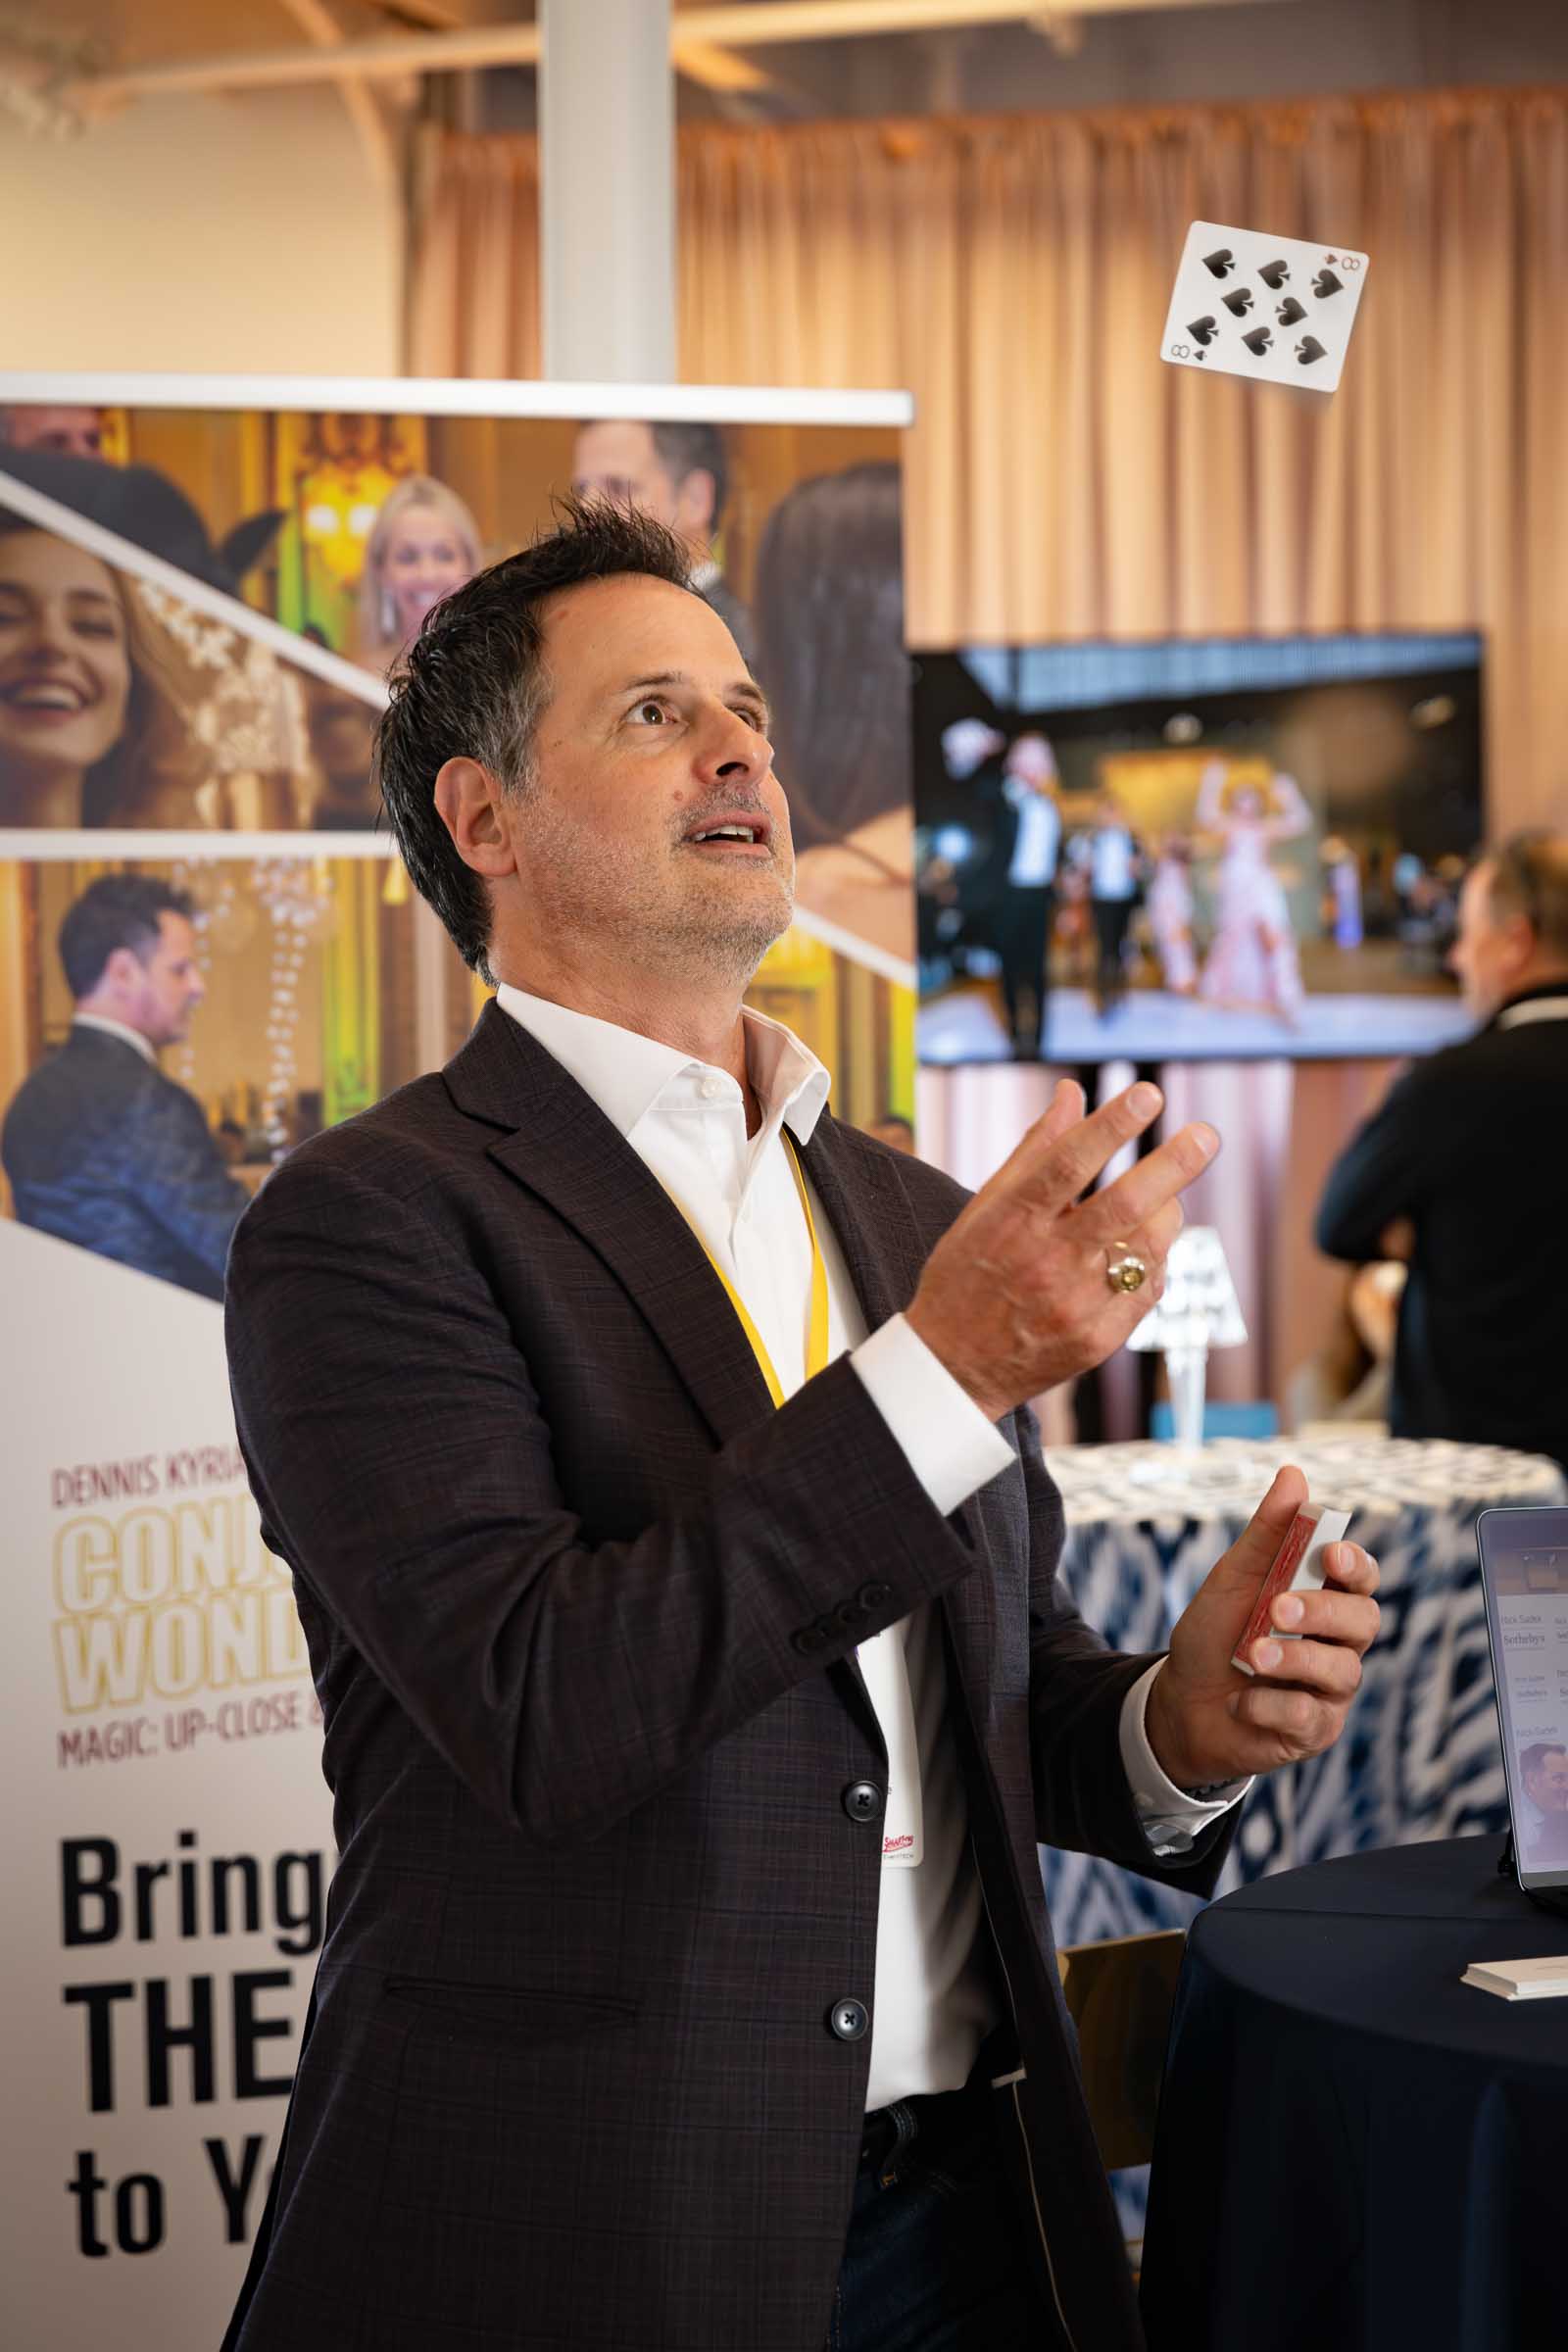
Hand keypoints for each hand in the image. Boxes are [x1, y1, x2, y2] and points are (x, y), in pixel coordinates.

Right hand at [905, 1079, 1217, 1421]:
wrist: (953, 1367)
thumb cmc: (966, 1275)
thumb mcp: (983, 1208)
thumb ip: (1034, 1150)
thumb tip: (1072, 1092)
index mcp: (1012, 1222)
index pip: (1068, 1163)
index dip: (1112, 1126)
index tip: (1149, 1093)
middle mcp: (1045, 1262)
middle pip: (1122, 1206)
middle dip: (1171, 1166)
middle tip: (1205, 1136)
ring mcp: (1074, 1305)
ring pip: (1146, 1248)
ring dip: (1167, 1213)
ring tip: (1166, 1198)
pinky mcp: (1096, 1339)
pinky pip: (1147, 1289)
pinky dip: (1155, 1260)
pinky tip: (1144, 1249)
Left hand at [1144, 1467, 1380, 1788]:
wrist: (1180, 1702)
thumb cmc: (1214, 1633)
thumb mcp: (1232, 1578)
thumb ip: (1267, 1533)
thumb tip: (1294, 1474)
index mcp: (1323, 1597)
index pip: (1361, 1577)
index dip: (1356, 1565)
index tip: (1332, 1555)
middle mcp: (1337, 1642)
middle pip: (1364, 1620)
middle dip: (1322, 1611)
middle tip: (1277, 1608)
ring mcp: (1330, 1689)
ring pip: (1342, 1670)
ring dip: (1294, 1659)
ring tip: (1251, 1655)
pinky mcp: (1314, 1730)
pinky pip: (1310, 1716)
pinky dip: (1270, 1704)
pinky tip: (1240, 1699)